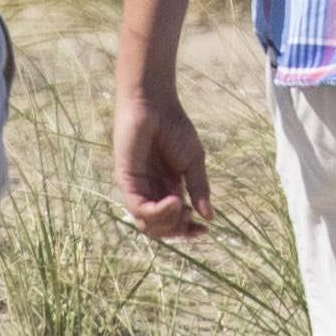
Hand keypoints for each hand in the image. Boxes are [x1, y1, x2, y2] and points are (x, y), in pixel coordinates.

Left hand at [113, 74, 214, 242]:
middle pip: (160, 228)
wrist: (155, 104)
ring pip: (147, 224)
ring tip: (182, 205)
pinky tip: (175, 201)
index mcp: (168, 189)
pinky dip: (158, 211)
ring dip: (168, 222)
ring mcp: (137, 186)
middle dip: (178, 230)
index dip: (188, 231)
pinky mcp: (126, 179)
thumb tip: (209, 217)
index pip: (174, 221)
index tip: (205, 232)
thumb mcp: (193, 162)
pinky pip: (138, 207)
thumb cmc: (175, 127)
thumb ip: (199, 189)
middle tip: (191, 217)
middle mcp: (151, 191)